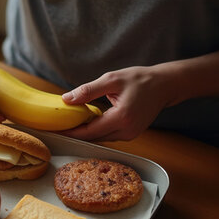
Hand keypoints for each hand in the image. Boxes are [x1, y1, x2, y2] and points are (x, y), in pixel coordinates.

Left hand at [59, 66, 174, 140]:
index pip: (89, 132)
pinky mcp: (131, 134)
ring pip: (100, 137)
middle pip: (93, 138)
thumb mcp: (112, 80)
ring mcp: (130, 135)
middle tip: (57, 126)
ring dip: (85, 132)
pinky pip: (108, 135)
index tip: (55, 129)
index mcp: (121, 118)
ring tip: (68, 123)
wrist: (164, 85)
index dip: (71, 132)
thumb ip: (88, 90)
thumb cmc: (140, 79)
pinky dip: (96, 130)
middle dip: (75, 133)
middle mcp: (126, 131)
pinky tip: (86, 122)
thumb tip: (66, 99)